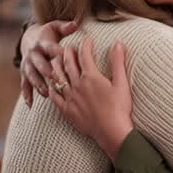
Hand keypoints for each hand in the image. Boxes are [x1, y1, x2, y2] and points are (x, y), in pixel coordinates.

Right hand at [19, 20, 78, 106]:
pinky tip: (30, 105)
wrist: (30, 39)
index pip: (48, 47)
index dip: (55, 50)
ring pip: (32, 76)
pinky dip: (27, 95)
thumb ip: (66, 27)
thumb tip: (76, 23)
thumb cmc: (49, 35)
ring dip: (38, 84)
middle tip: (55, 78)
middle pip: (39, 63)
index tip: (62, 54)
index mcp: (42, 43)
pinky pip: (24, 86)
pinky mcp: (24, 74)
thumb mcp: (55, 27)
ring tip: (46, 93)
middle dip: (46, 71)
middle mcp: (33, 54)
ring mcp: (27, 65)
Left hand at [50, 37, 133, 158]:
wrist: (112, 132)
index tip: (87, 40)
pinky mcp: (67, 110)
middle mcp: (77, 85)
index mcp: (91, 76)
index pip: (84, 55)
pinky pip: (54, 96)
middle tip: (69, 47)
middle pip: (68, 63)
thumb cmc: (119, 108)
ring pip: (58, 77)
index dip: (85, 45)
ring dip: (56, 66)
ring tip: (56, 60)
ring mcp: (70, 98)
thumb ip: (118, 61)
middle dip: (68, 52)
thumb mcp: (121, 83)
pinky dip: (52, 87)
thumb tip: (118, 43)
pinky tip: (51, 83)